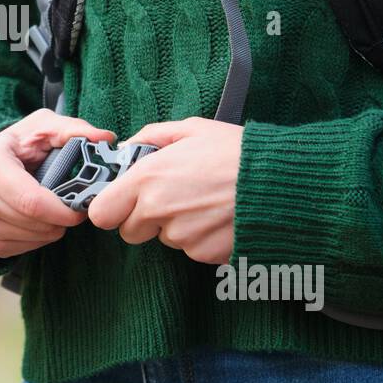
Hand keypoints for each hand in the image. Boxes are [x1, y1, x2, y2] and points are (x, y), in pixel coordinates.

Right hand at [0, 109, 115, 259]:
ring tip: (53, 208)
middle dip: (61, 219)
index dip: (62, 209)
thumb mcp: (40, 127)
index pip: (31, 200)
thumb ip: (72, 129)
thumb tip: (105, 138)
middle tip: (72, 207)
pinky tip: (37, 218)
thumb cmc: (15, 146)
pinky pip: (24, 249)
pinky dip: (39, 237)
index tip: (81, 207)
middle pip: (33, 222)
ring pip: (32, 238)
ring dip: (52, 228)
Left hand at [87, 117, 241, 263]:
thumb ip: (151, 137)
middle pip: (130, 231)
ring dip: (175, 226)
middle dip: (143, 219)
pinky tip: (218, 217)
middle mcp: (158, 210)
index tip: (123, 201)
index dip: (112, 208)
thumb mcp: (191, 128)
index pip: (102, 213)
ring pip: (164, 239)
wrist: (280, 182)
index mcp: (148, 178)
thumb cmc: (235, 151)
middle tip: (171, 198)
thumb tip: (126, 148)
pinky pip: (190, 249)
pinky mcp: (203, 254)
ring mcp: (181, 236)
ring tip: (204, 202)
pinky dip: (200, 238)